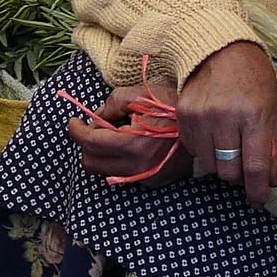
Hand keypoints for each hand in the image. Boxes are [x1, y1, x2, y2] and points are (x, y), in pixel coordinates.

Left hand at [66, 82, 186, 185]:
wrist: (202, 123)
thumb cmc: (170, 105)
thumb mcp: (137, 94)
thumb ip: (110, 105)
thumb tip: (94, 118)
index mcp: (133, 144)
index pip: (90, 143)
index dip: (76, 131)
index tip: (74, 122)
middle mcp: (137, 166)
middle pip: (91, 163)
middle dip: (85, 144)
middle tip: (93, 127)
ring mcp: (145, 177)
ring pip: (104, 172)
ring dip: (99, 154)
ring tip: (110, 135)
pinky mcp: (152, 181)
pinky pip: (122, 175)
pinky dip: (115, 161)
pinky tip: (125, 145)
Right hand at [177, 41, 276, 205]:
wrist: (222, 50)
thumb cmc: (254, 80)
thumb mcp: (273, 111)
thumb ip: (272, 148)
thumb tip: (270, 183)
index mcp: (255, 116)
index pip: (254, 168)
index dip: (257, 191)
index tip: (258, 201)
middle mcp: (225, 117)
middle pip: (229, 172)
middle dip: (239, 175)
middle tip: (244, 163)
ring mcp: (201, 116)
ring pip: (210, 165)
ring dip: (221, 163)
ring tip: (229, 144)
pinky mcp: (183, 115)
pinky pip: (194, 150)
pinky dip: (205, 150)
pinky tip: (214, 133)